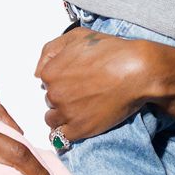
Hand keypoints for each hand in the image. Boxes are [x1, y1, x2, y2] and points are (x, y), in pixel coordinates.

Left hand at [35, 27, 154, 140]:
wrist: (138, 71)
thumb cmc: (111, 51)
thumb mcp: (76, 36)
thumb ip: (51, 50)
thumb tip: (37, 73)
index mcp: (50, 72)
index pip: (46, 82)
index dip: (61, 81)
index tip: (76, 80)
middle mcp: (54, 94)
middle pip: (50, 100)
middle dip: (64, 98)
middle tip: (84, 93)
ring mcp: (66, 113)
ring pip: (53, 120)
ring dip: (63, 116)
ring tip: (82, 110)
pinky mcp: (80, 129)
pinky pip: (60, 138)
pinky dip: (65, 134)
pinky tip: (75, 127)